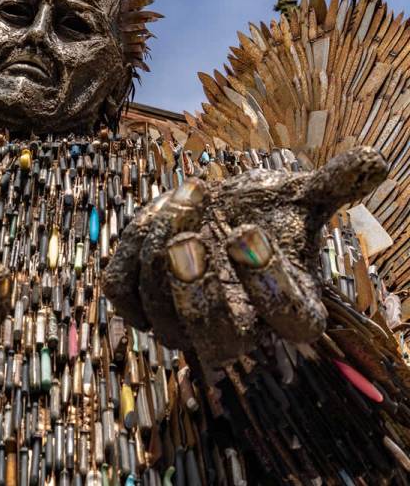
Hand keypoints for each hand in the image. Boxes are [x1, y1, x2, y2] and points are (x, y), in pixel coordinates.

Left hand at [105, 146, 387, 366]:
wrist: (212, 212)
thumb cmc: (260, 210)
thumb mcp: (298, 195)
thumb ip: (333, 183)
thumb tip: (373, 157)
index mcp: (286, 307)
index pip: (289, 318)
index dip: (268, 281)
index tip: (249, 230)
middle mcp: (235, 328)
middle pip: (220, 340)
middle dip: (199, 293)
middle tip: (188, 242)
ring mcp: (182, 322)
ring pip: (163, 316)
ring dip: (162, 259)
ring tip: (178, 204)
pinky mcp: (139, 303)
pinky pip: (124, 297)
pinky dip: (129, 261)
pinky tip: (147, 223)